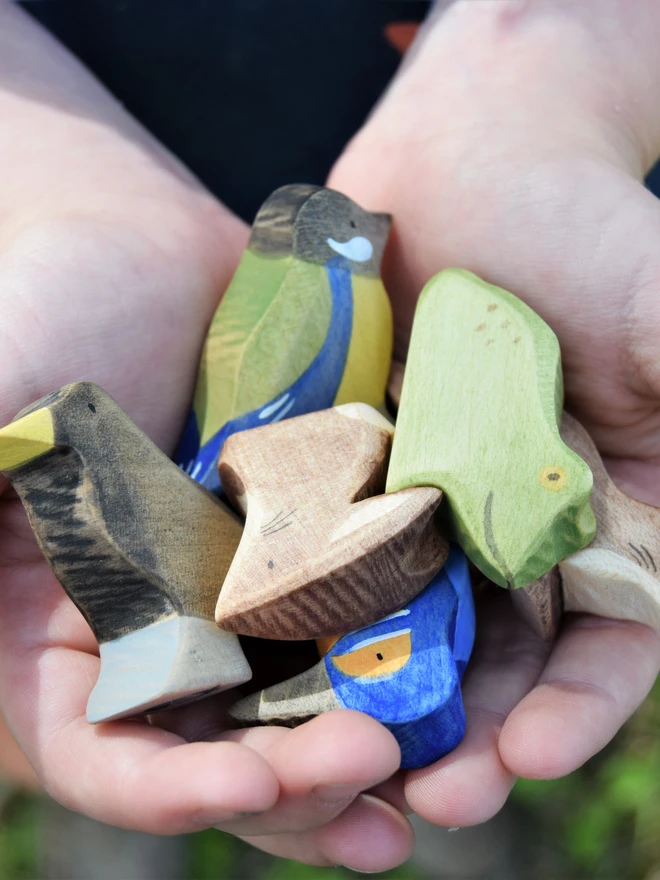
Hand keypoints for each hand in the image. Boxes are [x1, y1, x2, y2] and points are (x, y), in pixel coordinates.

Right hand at [0, 4, 412, 871]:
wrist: (133, 246)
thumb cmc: (37, 305)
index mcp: (50, 632)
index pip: (97, 751)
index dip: (162, 788)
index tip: (243, 787)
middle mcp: (147, 632)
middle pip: (215, 753)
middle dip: (290, 788)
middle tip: (371, 784)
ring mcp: (230, 594)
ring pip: (294, 707)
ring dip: (353, 754)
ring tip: (428, 784)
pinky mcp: (301, 545)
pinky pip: (352, 620)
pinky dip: (396, 661)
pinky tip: (455, 689)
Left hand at [329, 0, 659, 832]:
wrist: (477, 157)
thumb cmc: (589, 229)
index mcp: (601, 520)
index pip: (604, 646)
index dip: (577, 710)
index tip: (531, 758)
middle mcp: (512, 528)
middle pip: (498, 662)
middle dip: (468, 734)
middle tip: (424, 797)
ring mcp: (426, 501)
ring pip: (405, 624)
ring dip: (380, 696)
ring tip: (341, 755)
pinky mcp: (350, 464)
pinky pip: (325, 544)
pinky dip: (308, 604)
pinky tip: (276, 652)